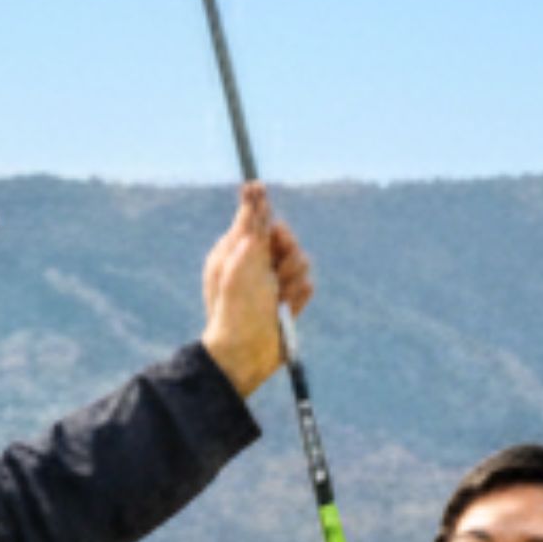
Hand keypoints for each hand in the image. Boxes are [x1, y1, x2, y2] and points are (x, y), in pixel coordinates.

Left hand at [199, 182, 311, 392]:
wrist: (243, 353)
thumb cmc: (235, 306)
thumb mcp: (241, 259)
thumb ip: (252, 225)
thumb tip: (253, 188)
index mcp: (237, 251)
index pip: (257, 220)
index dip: (262, 211)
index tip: (263, 201)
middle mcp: (256, 264)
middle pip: (285, 237)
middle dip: (286, 248)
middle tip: (276, 263)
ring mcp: (274, 284)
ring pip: (301, 260)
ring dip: (292, 276)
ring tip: (278, 295)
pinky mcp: (289, 303)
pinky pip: (307, 286)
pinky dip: (298, 296)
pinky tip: (284, 310)